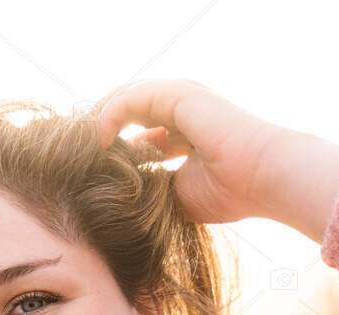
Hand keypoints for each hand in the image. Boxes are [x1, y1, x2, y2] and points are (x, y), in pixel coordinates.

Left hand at [89, 79, 338, 243]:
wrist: (263, 178)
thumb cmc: (229, 192)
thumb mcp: (176, 193)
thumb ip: (150, 186)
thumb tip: (118, 194)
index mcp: (185, 131)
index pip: (139, 134)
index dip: (114, 151)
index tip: (91, 172)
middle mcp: (181, 110)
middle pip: (127, 112)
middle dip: (100, 132)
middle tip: (75, 157)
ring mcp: (179, 98)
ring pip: (124, 101)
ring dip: (98, 122)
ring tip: (80, 149)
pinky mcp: (175, 94)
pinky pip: (129, 99)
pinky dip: (108, 117)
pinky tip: (97, 141)